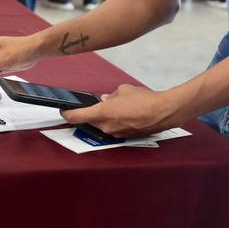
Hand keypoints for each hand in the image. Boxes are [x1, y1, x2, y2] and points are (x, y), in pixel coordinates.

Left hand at [62, 83, 181, 137]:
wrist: (164, 112)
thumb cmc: (144, 99)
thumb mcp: (123, 90)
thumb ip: (111, 96)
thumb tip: (106, 100)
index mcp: (102, 113)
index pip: (76, 116)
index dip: (66, 113)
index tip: (63, 110)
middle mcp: (106, 126)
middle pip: (90, 121)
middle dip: (91, 113)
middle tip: (98, 104)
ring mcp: (116, 134)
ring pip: (102, 125)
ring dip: (105, 118)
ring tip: (118, 108)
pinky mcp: (125, 137)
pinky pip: (114, 129)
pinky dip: (115, 122)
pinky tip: (126, 114)